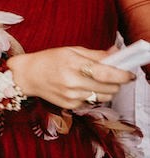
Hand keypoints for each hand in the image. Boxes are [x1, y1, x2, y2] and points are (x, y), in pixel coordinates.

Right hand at [8, 46, 133, 109]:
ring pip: (104, 97)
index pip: (106, 73)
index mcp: (73, 65)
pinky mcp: (70, 105)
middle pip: (110, 88)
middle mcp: (73, 82)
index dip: (122, 75)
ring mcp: (72, 96)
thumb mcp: (71, 51)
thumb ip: (96, 54)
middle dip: (116, 82)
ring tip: (97, 81)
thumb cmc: (48, 60)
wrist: (27, 76)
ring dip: (107, 90)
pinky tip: (81, 87)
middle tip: (113, 75)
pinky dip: (92, 94)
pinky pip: (92, 101)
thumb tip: (117, 53)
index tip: (129, 74)